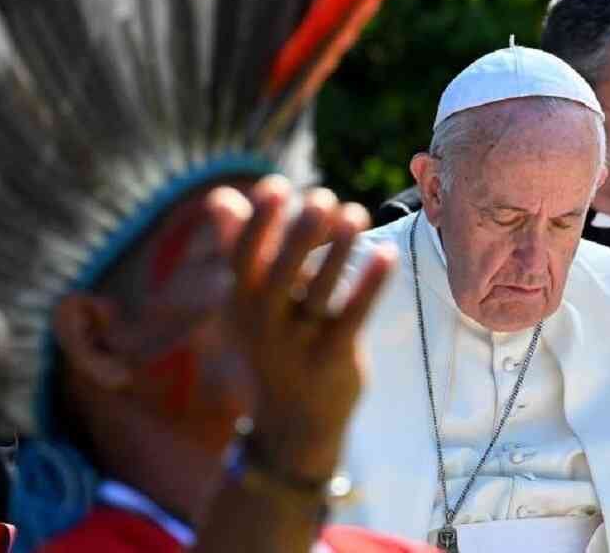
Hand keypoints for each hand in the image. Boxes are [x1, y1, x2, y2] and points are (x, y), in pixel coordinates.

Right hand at [207, 176, 395, 482]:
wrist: (293, 424)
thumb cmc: (274, 344)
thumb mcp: (248, 304)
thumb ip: (239, 249)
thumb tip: (222, 198)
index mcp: (242, 302)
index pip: (243, 256)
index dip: (258, 220)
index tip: (278, 186)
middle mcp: (265, 322)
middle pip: (280, 270)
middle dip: (301, 231)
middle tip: (324, 197)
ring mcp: (299, 342)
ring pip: (318, 291)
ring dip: (338, 250)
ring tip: (356, 212)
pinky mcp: (334, 358)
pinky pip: (353, 315)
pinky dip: (370, 283)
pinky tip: (387, 252)